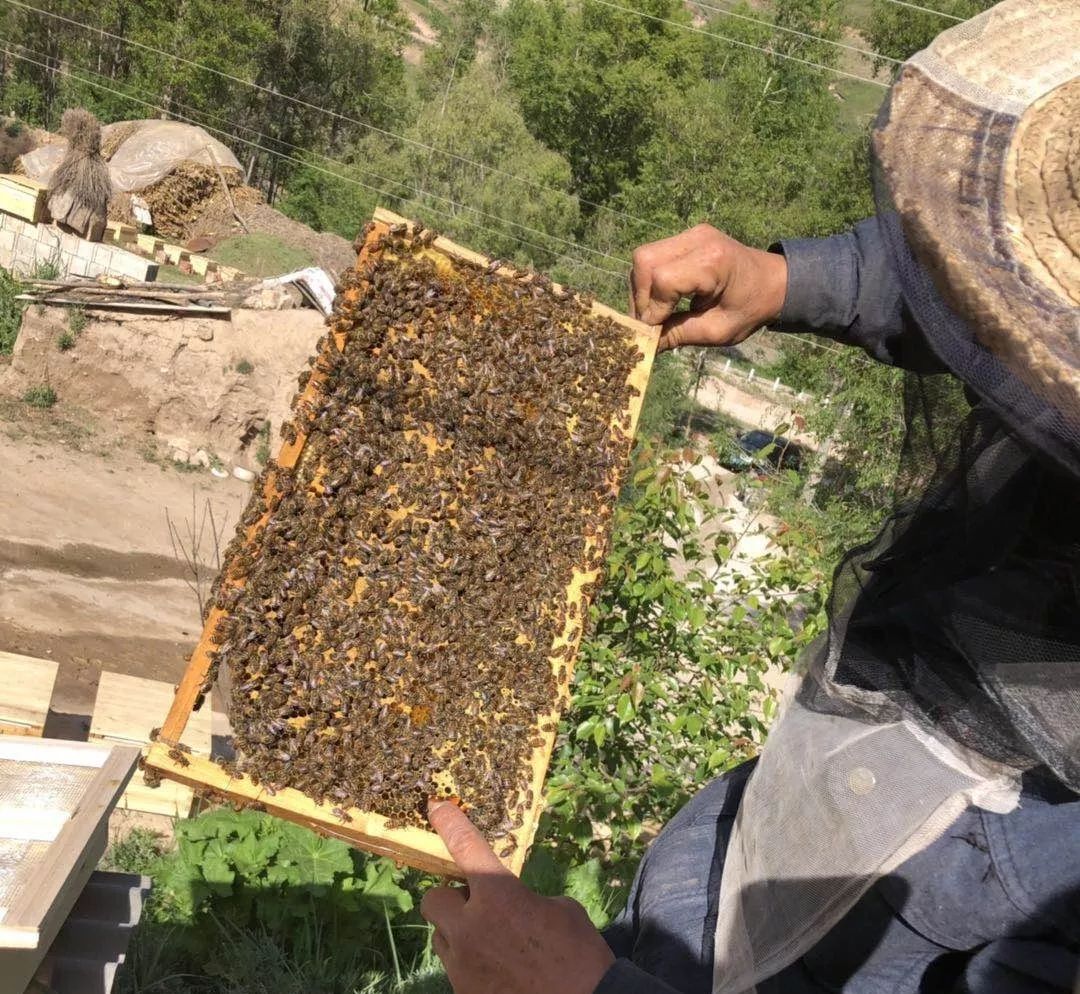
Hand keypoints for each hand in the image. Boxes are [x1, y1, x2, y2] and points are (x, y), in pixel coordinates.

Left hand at [420, 801, 614, 993]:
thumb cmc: (581, 955)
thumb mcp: (561, 910)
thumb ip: (526, 900)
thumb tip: (512, 908)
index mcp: (499, 895)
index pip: (465, 847)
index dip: (449, 823)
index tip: (436, 806)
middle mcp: (471, 926)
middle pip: (433, 899)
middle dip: (450, 899)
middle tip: (475, 906)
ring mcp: (462, 964)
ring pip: (442, 936)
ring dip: (459, 932)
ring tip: (492, 944)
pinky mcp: (462, 992)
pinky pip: (455, 967)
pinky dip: (470, 962)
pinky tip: (498, 969)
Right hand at [630, 223, 787, 351]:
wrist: (774, 283)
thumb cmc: (750, 309)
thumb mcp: (717, 331)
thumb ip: (678, 335)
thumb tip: (643, 347)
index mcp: (713, 261)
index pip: (663, 280)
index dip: (652, 309)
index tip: (655, 332)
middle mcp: (698, 239)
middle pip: (645, 261)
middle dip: (640, 297)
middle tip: (650, 323)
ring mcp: (691, 233)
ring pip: (643, 257)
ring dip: (641, 289)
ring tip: (655, 313)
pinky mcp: (686, 236)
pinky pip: (653, 256)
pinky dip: (649, 281)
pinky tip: (662, 299)